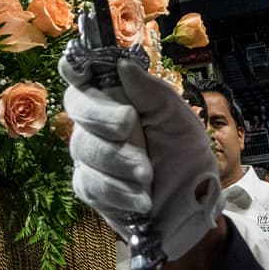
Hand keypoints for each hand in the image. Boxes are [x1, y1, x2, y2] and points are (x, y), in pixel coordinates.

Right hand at [60, 56, 221, 260]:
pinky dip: (119, 192)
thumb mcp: (178, 118)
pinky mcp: (90, 187)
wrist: (193, 205)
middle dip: (106, 120)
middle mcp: (96, 122)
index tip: (81, 73)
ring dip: (120, 162)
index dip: (75, 68)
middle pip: (79, 108)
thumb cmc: (186, 155)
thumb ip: (152, 92)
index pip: (81, 74)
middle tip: (131, 130)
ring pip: (85, 149)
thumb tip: (123, 64)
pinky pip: (91, 184)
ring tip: (148, 176)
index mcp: (116, 97)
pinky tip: (141, 199)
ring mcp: (89, 155)